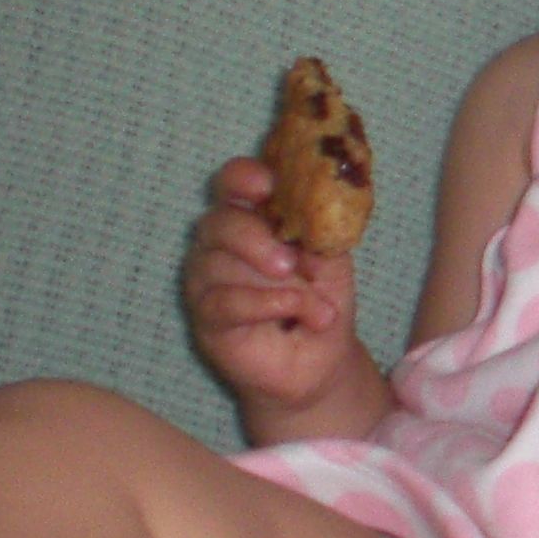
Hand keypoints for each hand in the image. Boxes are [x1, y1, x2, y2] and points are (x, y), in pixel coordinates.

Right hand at [184, 156, 368, 415]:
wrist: (320, 360)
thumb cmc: (320, 301)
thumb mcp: (331, 262)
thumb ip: (320, 236)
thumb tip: (311, 226)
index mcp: (253, 218)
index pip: (233, 183)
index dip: (243, 177)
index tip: (266, 185)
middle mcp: (221, 243)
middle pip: (220, 221)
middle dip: (255, 237)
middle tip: (289, 262)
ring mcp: (207, 279)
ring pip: (219, 263)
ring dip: (275, 283)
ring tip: (313, 302)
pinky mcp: (206, 316)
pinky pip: (224, 301)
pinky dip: (265, 304)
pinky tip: (294, 311)